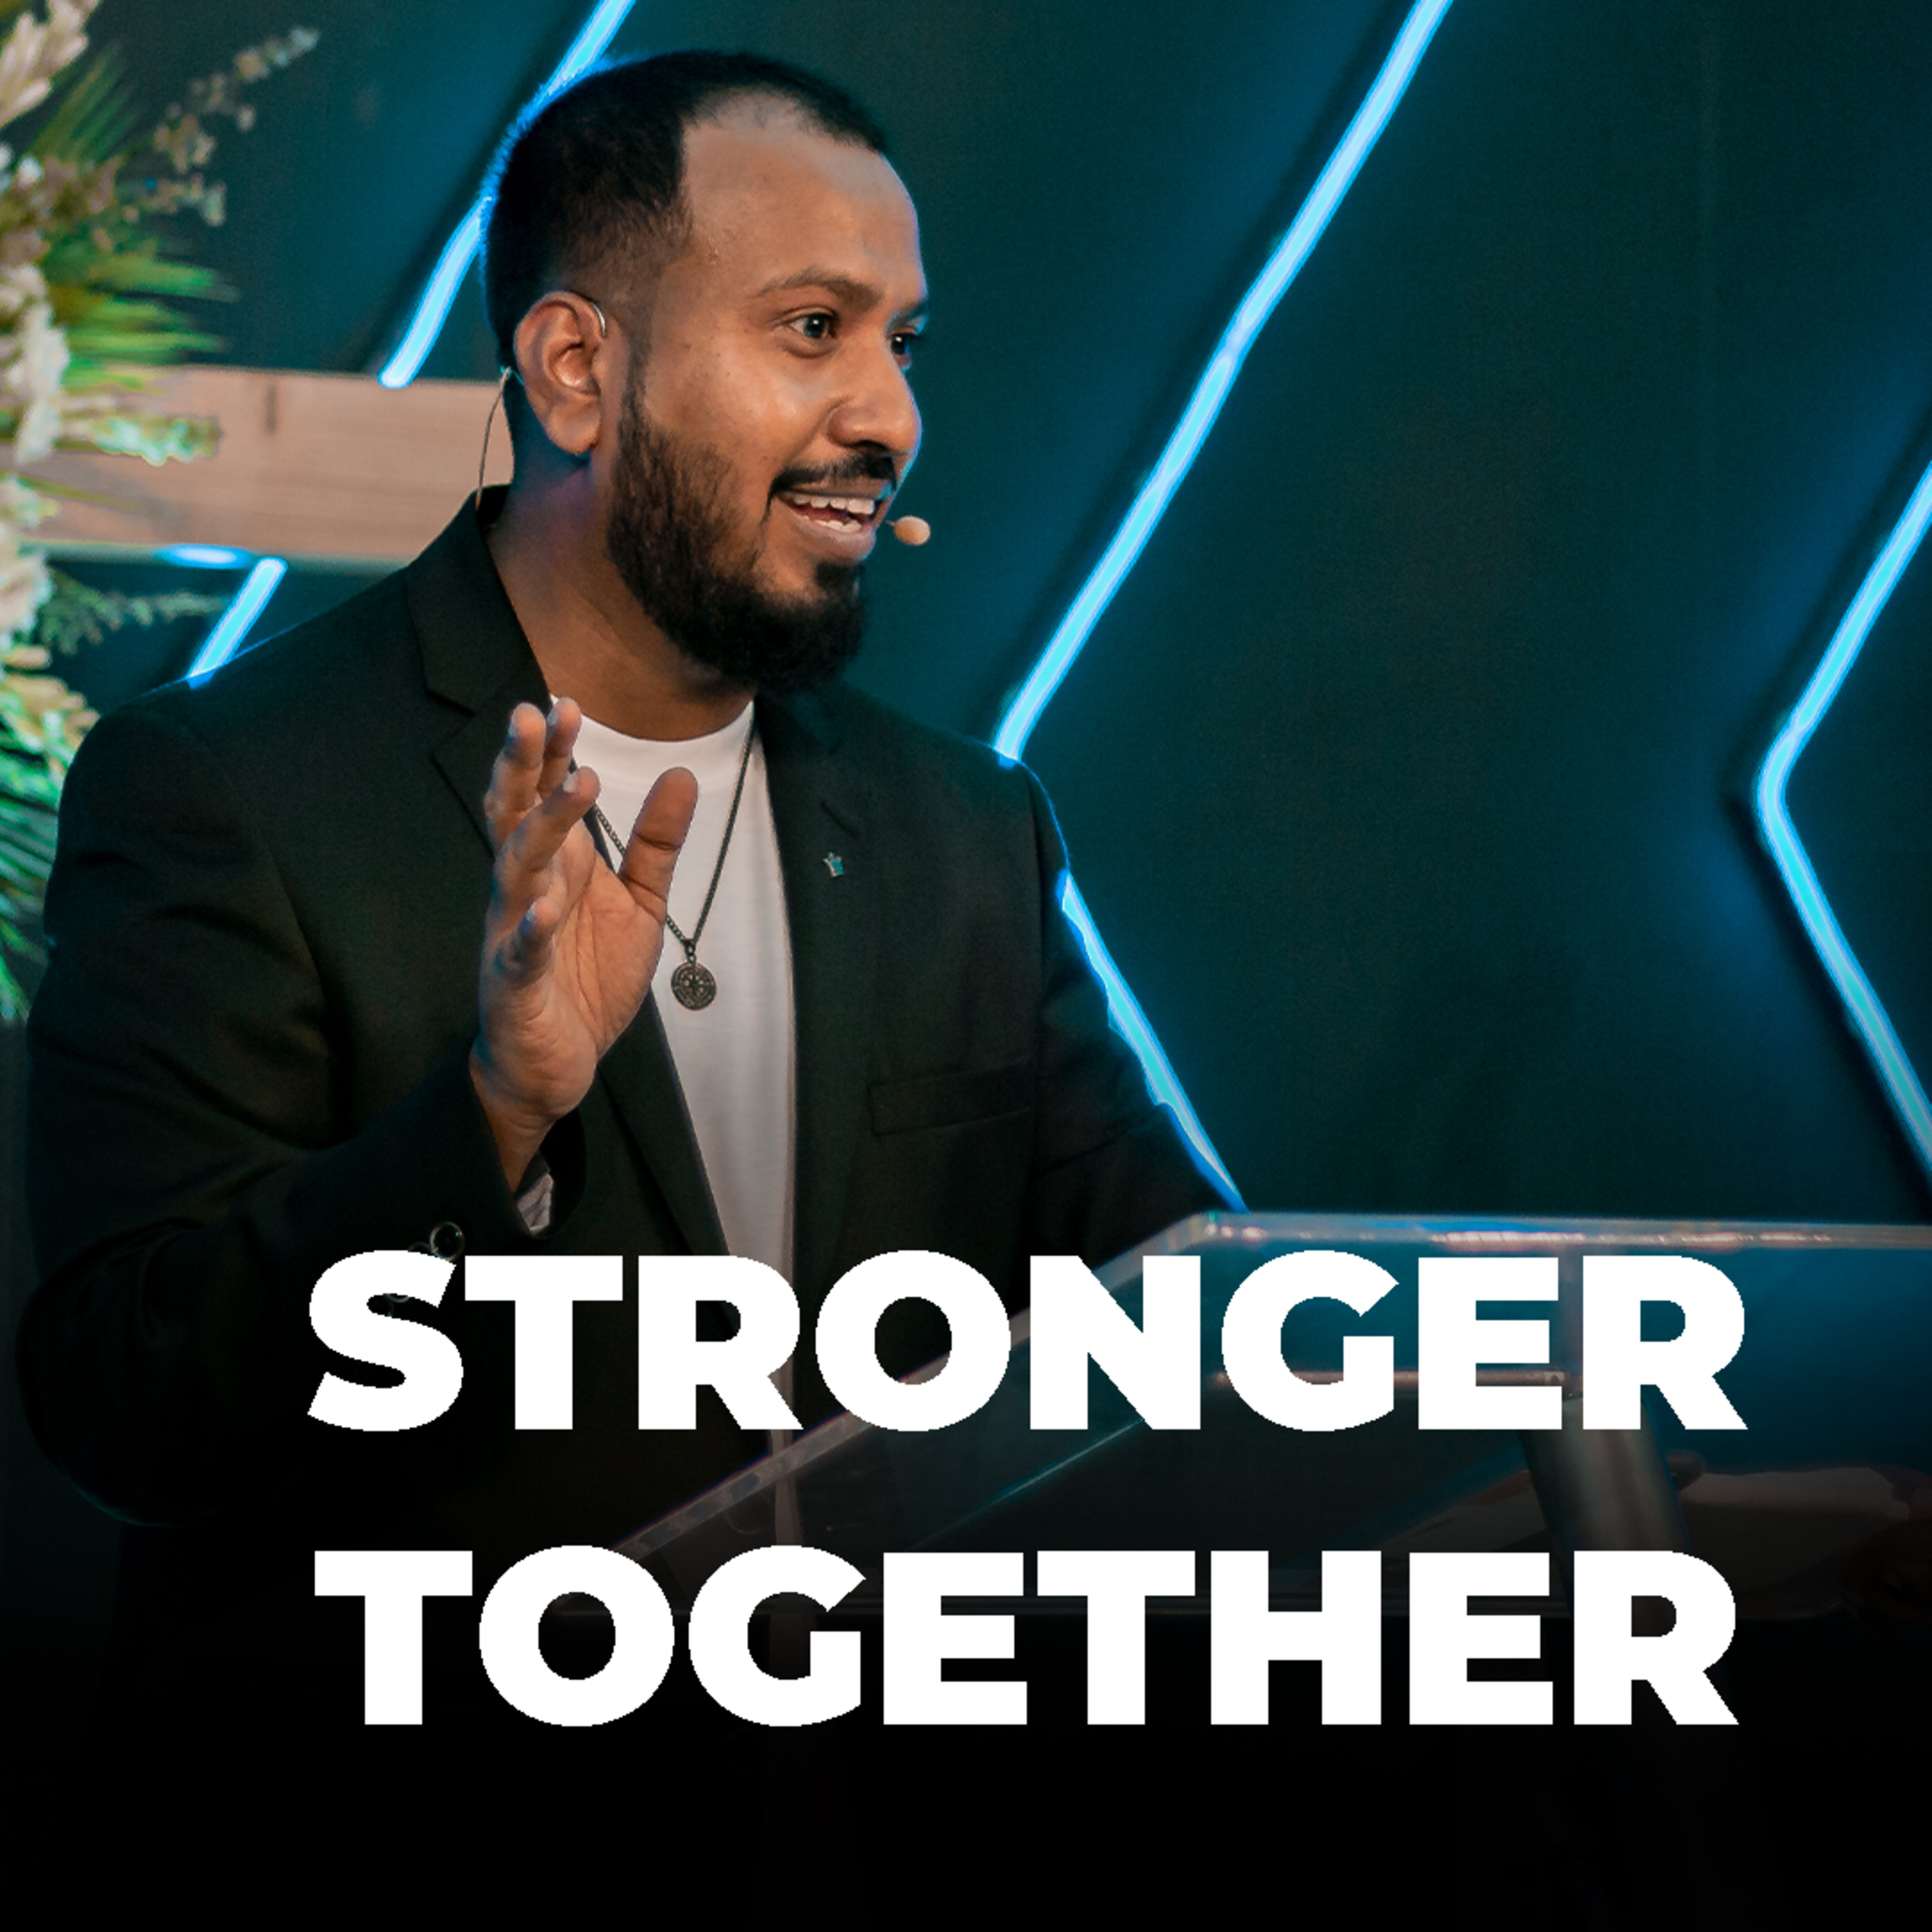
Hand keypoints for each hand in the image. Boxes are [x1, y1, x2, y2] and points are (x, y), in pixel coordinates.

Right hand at [470, 699, 696, 1186]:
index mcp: (553, 865)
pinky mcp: (514, 983)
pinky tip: (543, 913)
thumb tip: (681, 775)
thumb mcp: (638, 902)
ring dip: (543, 827)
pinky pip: (520, 953)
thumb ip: (655, 843)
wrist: (554, 1063)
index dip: (551, 750)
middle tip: (532, 711)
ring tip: (575, 785)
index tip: (566, 702)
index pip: (542, 793)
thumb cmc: (586, 977)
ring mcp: (512, 932)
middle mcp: (524, 888)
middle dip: (523, 764)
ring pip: (516, 869)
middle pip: (514, 814)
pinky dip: (531, 933)